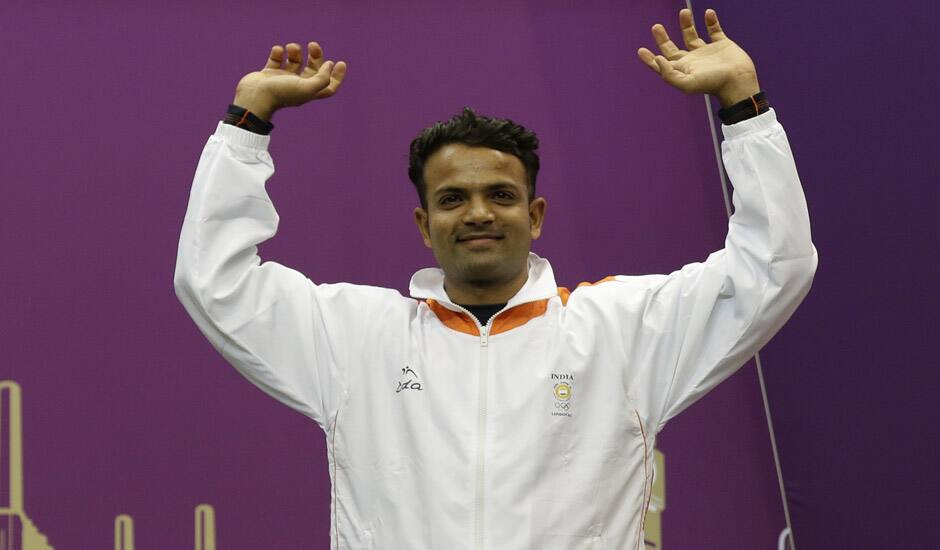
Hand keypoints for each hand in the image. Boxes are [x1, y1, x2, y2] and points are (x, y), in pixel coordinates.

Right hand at [233, 42, 347, 120]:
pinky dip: (278, 52)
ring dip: (295, 51)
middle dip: (316, 56)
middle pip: (313, 70)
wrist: (254, 96)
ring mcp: (282, 79)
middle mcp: (297, 86)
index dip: (336, 76)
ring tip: (291, 47)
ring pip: (295, 62)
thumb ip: (322, 78)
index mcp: (308, 92)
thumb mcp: (307, 88)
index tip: (340, 62)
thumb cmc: (281, 93)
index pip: (328, 86)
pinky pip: (276, 59)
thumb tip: (330, 65)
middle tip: (313, 45)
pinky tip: (278, 51)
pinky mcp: (269, 73)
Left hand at [637, 9, 758, 106]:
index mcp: (682, 69)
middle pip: (672, 48)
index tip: (640, 50)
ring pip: (692, 35)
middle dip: (663, 38)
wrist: (738, 81)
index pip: (662, 63)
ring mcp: (707, 52)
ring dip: (686, 24)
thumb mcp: (687, 83)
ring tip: (684, 12)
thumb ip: (669, 74)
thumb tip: (657, 58)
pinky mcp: (722, 44)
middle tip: (655, 26)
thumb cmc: (712, 84)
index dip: (650, 59)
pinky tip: (708, 13)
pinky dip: (711, 21)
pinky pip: (714, 29)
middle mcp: (692, 60)